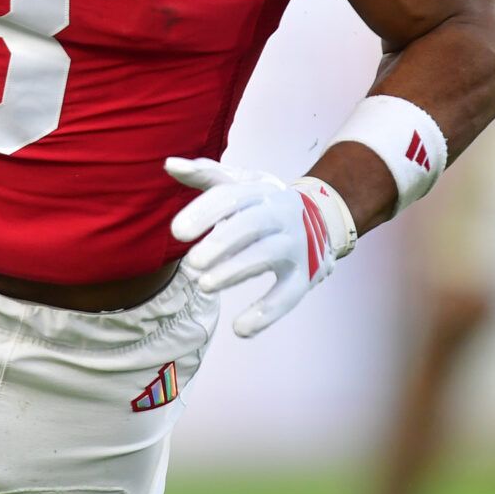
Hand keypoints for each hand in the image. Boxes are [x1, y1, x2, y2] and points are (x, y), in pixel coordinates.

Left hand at [165, 156, 353, 338]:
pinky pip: (288, 295)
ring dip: (235, 272)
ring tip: (204, 286)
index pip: (231, 197)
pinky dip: (267, 313)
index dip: (203, 212)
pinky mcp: (304, 276)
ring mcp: (295, 245)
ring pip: (267, 256)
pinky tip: (240, 329)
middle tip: (192, 263)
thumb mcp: (241, 183)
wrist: (324, 218)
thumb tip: (170, 164)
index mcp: (260, 190)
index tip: (176, 232)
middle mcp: (280, 214)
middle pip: (251, 224)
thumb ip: (205, 174)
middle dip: (221, 242)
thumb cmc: (264, 202)